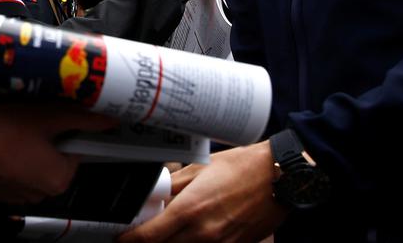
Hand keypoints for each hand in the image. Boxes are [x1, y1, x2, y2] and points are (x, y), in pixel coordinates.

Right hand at [0, 102, 116, 203]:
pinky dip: (7, 160)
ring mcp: (14, 196)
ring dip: (26, 151)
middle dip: (46, 141)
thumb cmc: (6, 129)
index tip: (55, 118)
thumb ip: (83, 119)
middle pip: (53, 161)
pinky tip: (0, 142)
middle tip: (31, 120)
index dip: (67, 131)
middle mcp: (39, 194)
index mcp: (59, 179)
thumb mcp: (50, 116)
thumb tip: (109, 120)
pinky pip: (9, 174)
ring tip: (13, 129)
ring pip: (30, 167)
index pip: (75, 152)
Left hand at [119, 141, 286, 242]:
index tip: (121, 237)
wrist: (281, 178)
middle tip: (145, 230)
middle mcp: (204, 234)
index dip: (129, 240)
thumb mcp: (200, 169)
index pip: (148, 237)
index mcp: (190, 211)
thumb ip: (173, 185)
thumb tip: (152, 195)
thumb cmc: (242, 167)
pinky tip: (194, 231)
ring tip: (171, 227)